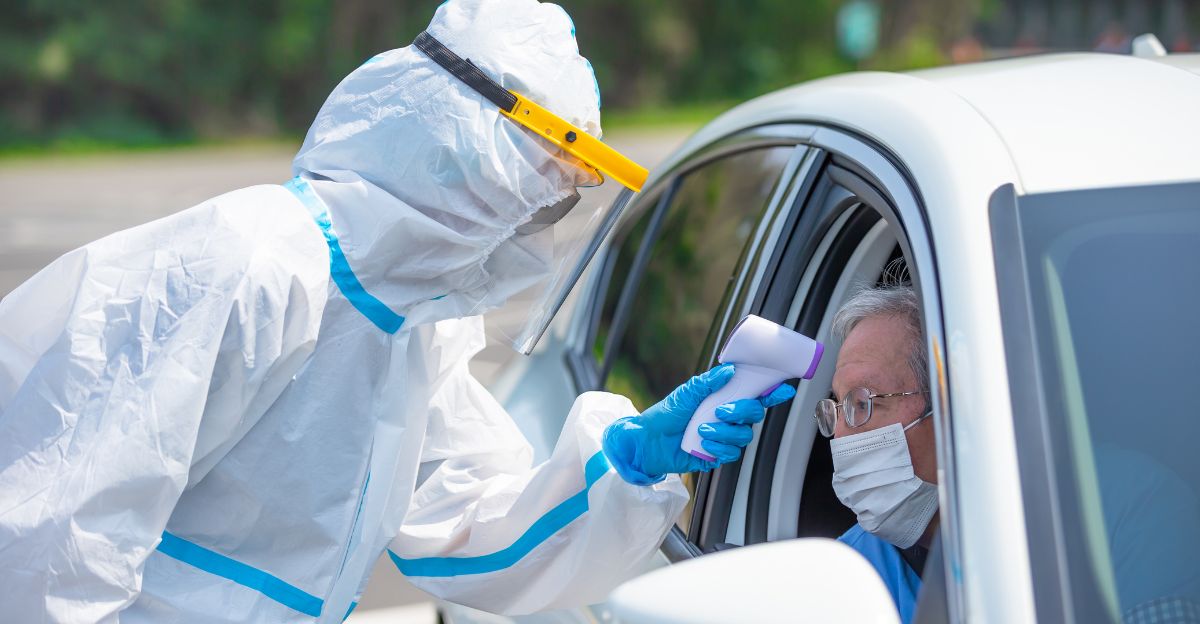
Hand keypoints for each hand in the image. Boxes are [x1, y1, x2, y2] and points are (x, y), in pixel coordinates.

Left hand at [602, 364, 796, 484]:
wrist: (648, 441)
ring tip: (702, 430)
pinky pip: (732, 453)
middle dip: (741, 412)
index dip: (772, 392)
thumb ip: (708, 382)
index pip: (755, 394)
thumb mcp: (686, 393)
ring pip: (744, 436)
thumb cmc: (667, 414)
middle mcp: (729, 417)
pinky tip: (703, 445)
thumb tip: (728, 370)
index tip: (782, 388)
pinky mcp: (718, 455)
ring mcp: (725, 436)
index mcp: (725, 398)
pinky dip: (718, 448)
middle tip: (720, 411)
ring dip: (725, 432)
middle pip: (754, 414)